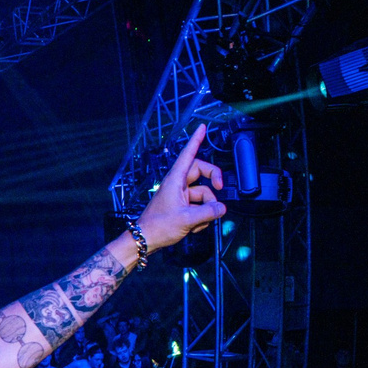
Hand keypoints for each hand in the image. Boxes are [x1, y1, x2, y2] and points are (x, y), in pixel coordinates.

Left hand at [137, 123, 225, 249]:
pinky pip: (199, 206)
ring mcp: (180, 196)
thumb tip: (222, 208)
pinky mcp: (181, 206)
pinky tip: (193, 227)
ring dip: (206, 208)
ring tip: (198, 222)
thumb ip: (208, 212)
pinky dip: (201, 217)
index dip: (196, 140)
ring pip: (203, 194)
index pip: (188, 154)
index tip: (202, 127)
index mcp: (175, 180)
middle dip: (213, 183)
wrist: (144, 240)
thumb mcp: (187, 219)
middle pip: (202, 173)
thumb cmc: (158, 226)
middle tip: (221, 189)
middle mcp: (177, 184)